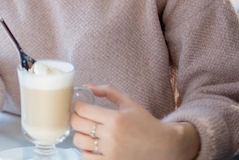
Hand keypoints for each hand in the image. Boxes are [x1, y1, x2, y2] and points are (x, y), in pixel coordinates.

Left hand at [71, 85, 199, 159]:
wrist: (163, 145)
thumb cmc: (145, 122)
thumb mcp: (128, 102)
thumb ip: (108, 91)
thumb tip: (88, 86)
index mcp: (115, 118)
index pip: (82, 109)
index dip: (77, 105)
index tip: (80, 105)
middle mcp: (111, 135)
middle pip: (77, 124)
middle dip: (75, 118)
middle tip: (80, 117)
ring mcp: (110, 151)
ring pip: (79, 141)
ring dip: (79, 134)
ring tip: (85, 131)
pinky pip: (86, 157)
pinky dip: (84, 150)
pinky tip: (90, 145)